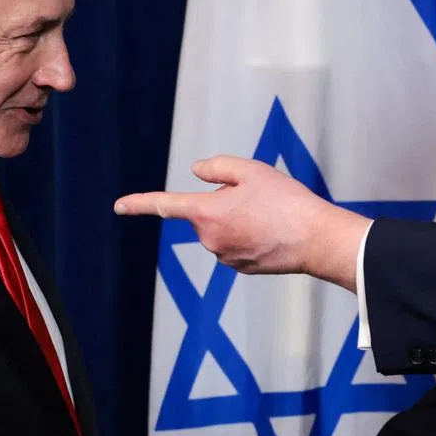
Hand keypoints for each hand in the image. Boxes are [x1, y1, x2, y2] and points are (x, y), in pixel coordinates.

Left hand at [113, 157, 368, 289]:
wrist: (316, 240)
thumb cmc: (286, 202)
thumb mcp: (251, 170)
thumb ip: (217, 167)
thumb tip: (197, 172)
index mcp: (206, 213)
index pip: (165, 205)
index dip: (140, 203)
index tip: (119, 206)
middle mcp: (210, 239)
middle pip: (206, 214)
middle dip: (223, 203)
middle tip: (259, 197)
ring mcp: (226, 257)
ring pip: (223, 230)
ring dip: (239, 220)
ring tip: (272, 215)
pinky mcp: (242, 268)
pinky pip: (237, 245)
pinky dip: (250, 236)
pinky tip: (274, 232)